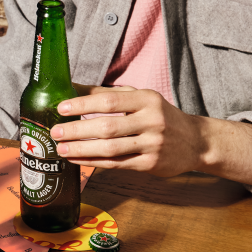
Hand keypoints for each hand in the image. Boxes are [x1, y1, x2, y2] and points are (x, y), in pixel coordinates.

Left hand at [51, 86, 205, 176]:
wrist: (196, 142)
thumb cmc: (160, 116)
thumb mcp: (139, 99)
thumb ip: (106, 94)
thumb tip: (70, 87)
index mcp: (147, 99)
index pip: (110, 101)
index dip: (83, 105)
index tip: (61, 107)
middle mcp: (152, 121)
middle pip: (107, 127)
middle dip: (77, 130)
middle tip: (55, 131)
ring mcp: (153, 144)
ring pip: (110, 149)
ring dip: (81, 149)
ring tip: (61, 148)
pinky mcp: (150, 164)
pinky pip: (116, 164)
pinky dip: (93, 162)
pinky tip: (76, 159)